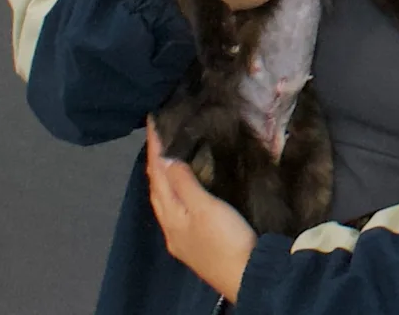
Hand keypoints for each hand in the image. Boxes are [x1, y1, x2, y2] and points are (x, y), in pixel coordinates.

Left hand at [146, 120, 255, 302]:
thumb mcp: (205, 208)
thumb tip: (166, 159)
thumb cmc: (225, 239)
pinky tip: (184, 187)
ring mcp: (182, 236)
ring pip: (166, 199)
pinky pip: (177, 207)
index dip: (154, 149)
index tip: (152, 122)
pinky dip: (175, 189)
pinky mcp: (196, 241)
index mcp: (171, 216)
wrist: (246, 276)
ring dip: (164, 177)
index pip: (157, 176)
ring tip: (167, 155)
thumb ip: (185, 183)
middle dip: (155, 162)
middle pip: (157, 189)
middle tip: (158, 135)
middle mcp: (171, 227)